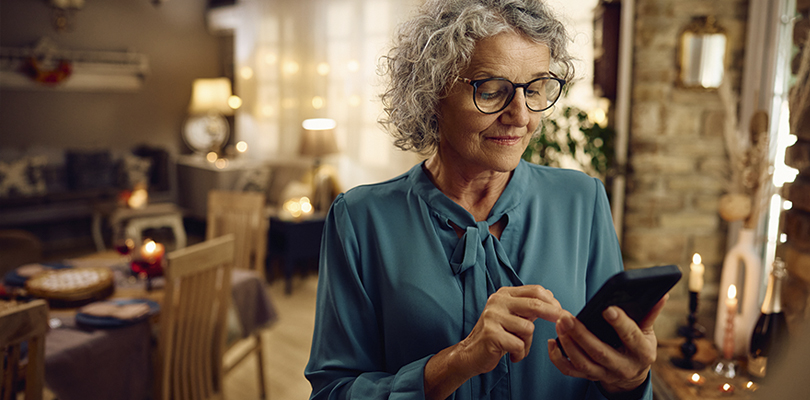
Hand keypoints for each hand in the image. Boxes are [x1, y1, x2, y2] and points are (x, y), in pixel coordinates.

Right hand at [424, 285, 562, 399]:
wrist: (470, 354)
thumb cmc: (495, 336)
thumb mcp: (512, 317)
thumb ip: (528, 308)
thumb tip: (552, 300)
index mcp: (504, 294)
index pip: (534, 290)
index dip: (552, 301)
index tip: (561, 311)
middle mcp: (497, 302)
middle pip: (534, 304)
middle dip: (553, 314)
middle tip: (563, 321)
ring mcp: (493, 317)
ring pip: (528, 328)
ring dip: (527, 343)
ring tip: (517, 347)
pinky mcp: (491, 334)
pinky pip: (519, 344)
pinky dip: (520, 354)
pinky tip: (511, 355)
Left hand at [547, 294, 667, 393]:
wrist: (632, 373)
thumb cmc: (639, 345)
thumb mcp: (647, 331)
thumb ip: (649, 313)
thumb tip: (661, 293)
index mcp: (642, 352)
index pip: (631, 337)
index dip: (620, 323)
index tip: (607, 308)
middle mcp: (623, 366)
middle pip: (600, 352)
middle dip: (582, 335)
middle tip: (567, 317)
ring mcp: (605, 374)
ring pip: (583, 363)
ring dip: (568, 344)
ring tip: (559, 325)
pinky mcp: (590, 377)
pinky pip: (571, 372)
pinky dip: (558, 359)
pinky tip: (551, 343)